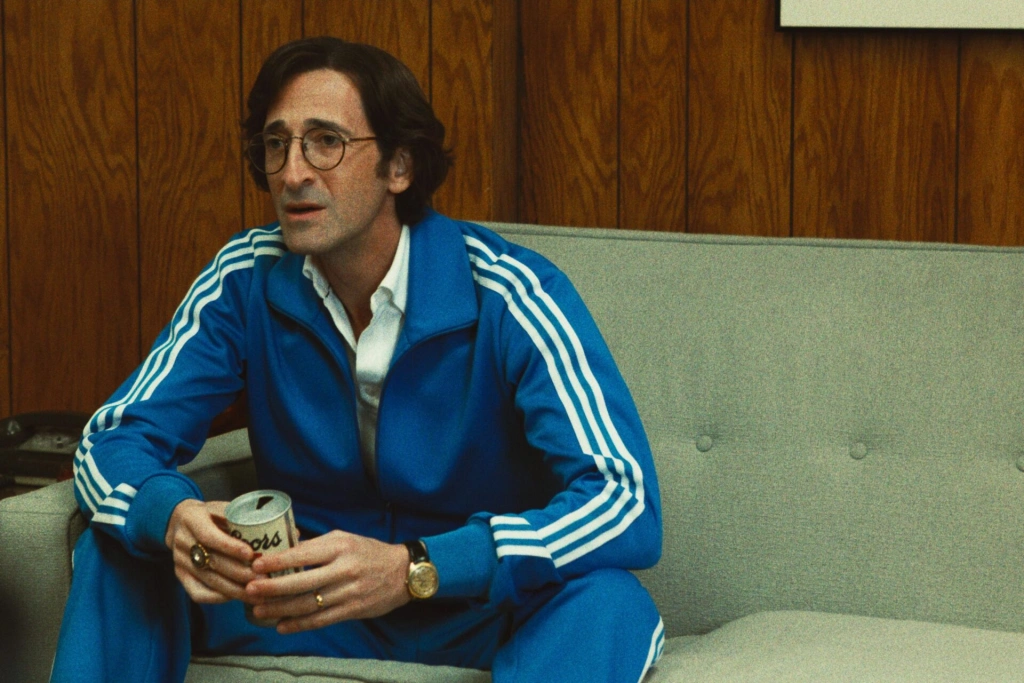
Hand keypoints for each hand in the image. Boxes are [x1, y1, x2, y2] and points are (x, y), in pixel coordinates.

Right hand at [165, 499, 255, 603]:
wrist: (179, 521)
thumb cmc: (210, 513)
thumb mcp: (222, 507)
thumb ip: (242, 516)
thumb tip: (280, 529)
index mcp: (192, 519)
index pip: (209, 536)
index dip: (230, 547)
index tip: (251, 554)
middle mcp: (183, 541)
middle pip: (212, 562)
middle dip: (240, 573)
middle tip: (263, 578)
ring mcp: (180, 561)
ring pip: (208, 580)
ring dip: (235, 589)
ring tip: (258, 592)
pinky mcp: (181, 575)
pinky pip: (198, 593)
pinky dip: (218, 597)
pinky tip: (237, 597)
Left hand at [245, 530, 409, 633]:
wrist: (403, 572)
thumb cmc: (368, 552)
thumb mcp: (344, 539)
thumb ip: (316, 545)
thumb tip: (284, 549)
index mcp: (340, 546)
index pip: (304, 554)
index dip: (278, 561)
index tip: (256, 565)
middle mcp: (344, 568)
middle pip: (303, 581)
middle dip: (273, 587)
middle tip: (249, 589)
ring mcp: (349, 591)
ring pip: (309, 603)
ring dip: (281, 608)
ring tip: (259, 610)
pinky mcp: (353, 609)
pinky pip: (322, 619)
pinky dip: (300, 624)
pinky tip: (282, 626)